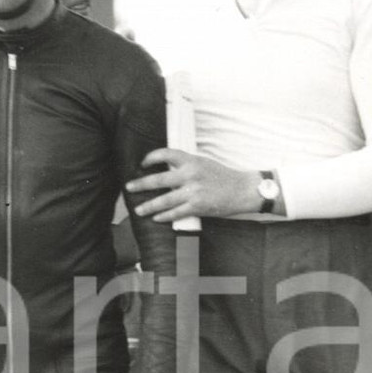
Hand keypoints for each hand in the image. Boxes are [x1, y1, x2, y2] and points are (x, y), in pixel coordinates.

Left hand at [126, 148, 259, 221]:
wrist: (242, 189)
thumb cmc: (222, 176)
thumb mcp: (203, 163)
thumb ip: (186, 165)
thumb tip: (165, 171)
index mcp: (191, 160)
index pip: (166, 154)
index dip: (151, 157)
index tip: (142, 163)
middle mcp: (190, 174)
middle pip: (158, 180)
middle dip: (141, 184)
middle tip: (129, 187)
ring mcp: (193, 191)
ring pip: (164, 200)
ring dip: (148, 206)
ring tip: (138, 209)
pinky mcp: (197, 206)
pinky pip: (176, 213)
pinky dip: (164, 216)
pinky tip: (156, 218)